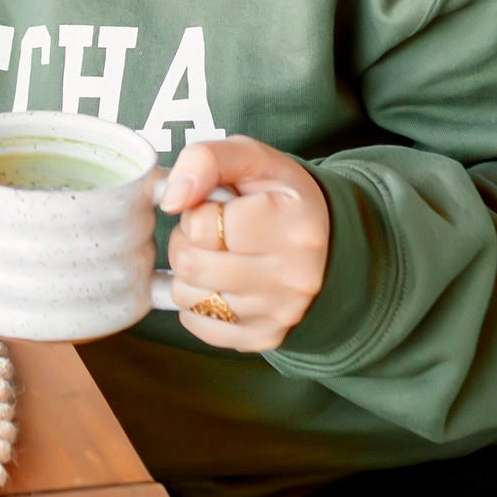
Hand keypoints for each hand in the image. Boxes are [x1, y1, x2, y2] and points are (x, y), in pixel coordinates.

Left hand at [158, 135, 329, 353]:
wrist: (326, 242)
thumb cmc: (279, 197)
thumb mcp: (251, 158)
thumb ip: (206, 160)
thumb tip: (170, 199)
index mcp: (292, 224)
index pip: (201, 224)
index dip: (197, 210)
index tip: (219, 207)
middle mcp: (293, 276)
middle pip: (190, 264)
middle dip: (187, 242)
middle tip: (212, 233)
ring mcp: (279, 312)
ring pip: (187, 297)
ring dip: (189, 273)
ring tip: (218, 256)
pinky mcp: (263, 338)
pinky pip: (195, 324)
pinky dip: (197, 303)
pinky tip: (222, 283)